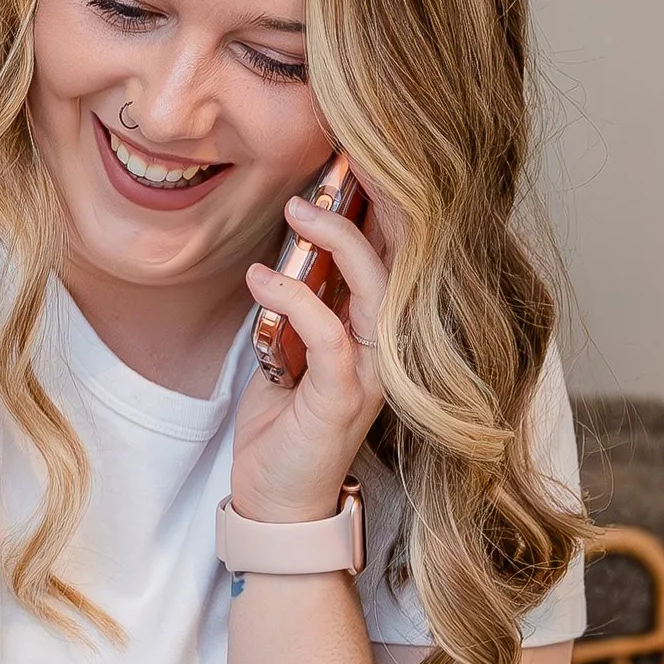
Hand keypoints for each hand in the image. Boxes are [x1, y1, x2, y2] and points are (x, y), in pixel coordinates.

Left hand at [234, 168, 401, 524]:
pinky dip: (297, 299)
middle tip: (329, 170)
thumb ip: (297, 306)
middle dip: (370, 207)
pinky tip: (261, 279)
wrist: (275, 504)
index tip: (354, 159)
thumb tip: (286, 251)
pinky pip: (331, 334)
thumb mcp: (287, 351)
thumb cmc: (282, 429)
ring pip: (376, 290)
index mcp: (377, 332)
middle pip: (401, 261)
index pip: (395, 256)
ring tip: (297, 210)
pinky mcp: (344, 398)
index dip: (382, 206)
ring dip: (337, 242)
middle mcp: (388, 349)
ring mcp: (373, 374)